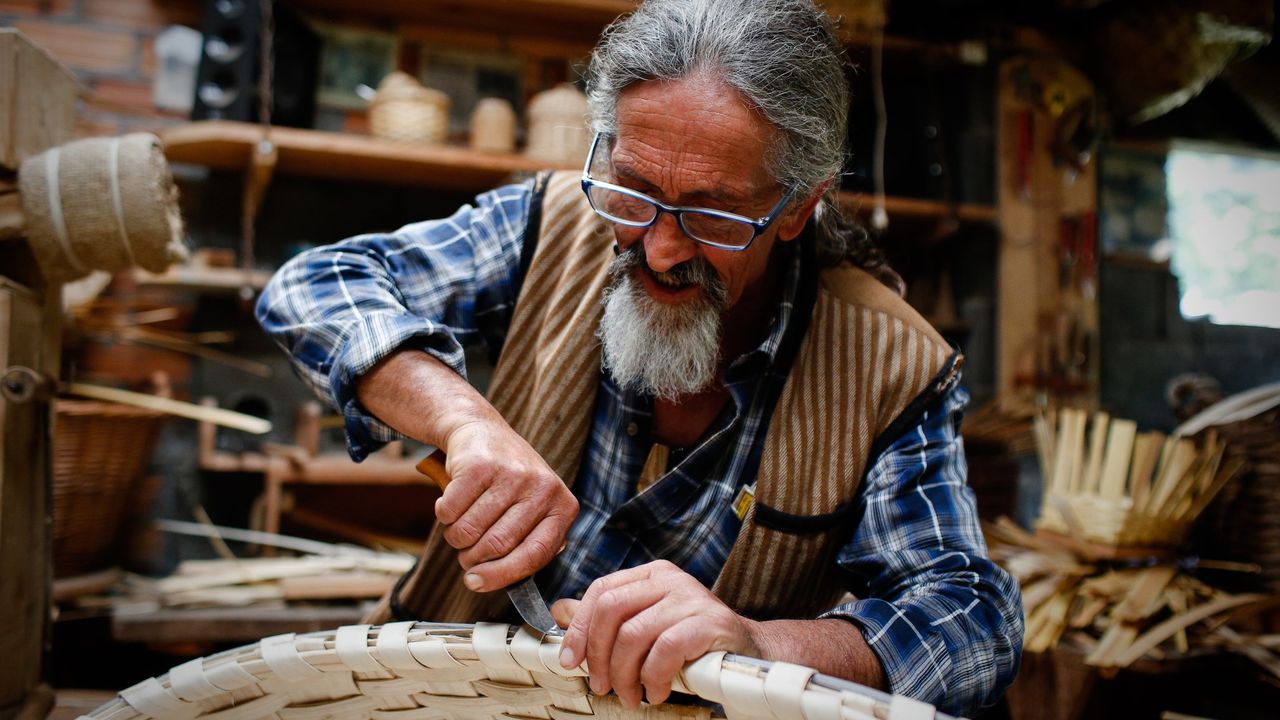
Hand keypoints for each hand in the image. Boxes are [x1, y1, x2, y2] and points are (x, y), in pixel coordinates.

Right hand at [434, 420, 577, 591]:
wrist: (482, 431)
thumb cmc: (509, 480)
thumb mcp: (533, 510)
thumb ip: (530, 544)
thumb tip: (507, 581)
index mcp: (562, 506)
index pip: (535, 555)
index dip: (502, 576)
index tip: (477, 583)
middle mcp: (542, 487)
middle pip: (497, 546)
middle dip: (472, 559)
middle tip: (465, 556)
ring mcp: (512, 474)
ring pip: (469, 531)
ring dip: (455, 537)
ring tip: (460, 525)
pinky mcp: (481, 464)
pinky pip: (450, 511)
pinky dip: (444, 514)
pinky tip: (452, 502)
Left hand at [552, 560, 761, 707]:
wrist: (747, 651)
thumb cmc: (693, 641)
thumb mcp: (647, 624)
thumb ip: (607, 618)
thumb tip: (561, 611)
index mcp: (650, 574)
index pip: (601, 591)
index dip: (579, 628)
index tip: (570, 662)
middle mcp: (669, 578)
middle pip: (611, 609)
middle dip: (599, 655)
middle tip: (603, 686)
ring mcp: (691, 597)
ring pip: (634, 634)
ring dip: (626, 675)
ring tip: (632, 695)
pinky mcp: (710, 622)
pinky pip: (665, 649)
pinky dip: (654, 677)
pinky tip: (658, 690)